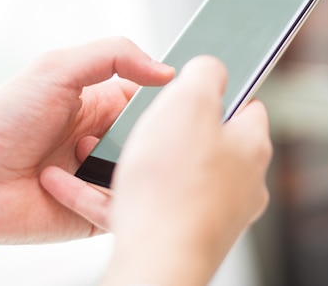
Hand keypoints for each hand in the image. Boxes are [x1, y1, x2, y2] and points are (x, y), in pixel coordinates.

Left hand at [0, 37, 173, 245]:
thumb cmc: (6, 121)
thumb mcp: (56, 69)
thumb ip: (112, 55)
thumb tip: (166, 71)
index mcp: (102, 106)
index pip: (152, 100)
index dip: (167, 99)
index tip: (179, 98)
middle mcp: (107, 141)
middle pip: (155, 140)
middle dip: (152, 137)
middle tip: (125, 133)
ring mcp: (102, 178)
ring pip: (146, 176)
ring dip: (124, 167)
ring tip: (86, 156)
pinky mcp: (97, 213)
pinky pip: (124, 208)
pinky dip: (101, 196)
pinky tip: (64, 181)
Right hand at [104, 56, 271, 284]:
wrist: (157, 260)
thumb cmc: (174, 184)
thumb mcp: (189, 101)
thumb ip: (204, 73)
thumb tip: (211, 67)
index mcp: (250, 145)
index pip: (245, 104)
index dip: (215, 90)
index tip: (187, 87)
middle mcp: (239, 182)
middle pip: (204, 140)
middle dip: (167, 128)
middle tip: (139, 122)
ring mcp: (212, 211)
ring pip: (170, 174)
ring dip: (133, 162)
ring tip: (97, 154)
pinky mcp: (181, 233)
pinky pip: (145, 205)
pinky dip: (112, 194)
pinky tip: (77, 188)